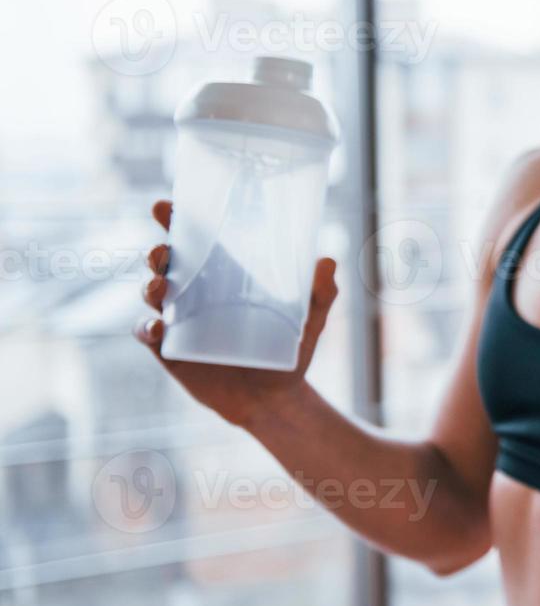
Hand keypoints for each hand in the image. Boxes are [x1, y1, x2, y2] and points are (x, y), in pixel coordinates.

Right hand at [134, 198, 338, 428]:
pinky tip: (156, 327)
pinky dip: (146, 328)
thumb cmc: (289, 350)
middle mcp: (195, 293)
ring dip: (149, 285)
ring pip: (152, 294)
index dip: (174, 220)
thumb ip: (321, 293)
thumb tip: (328, 261)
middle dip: (159, 252)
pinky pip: (148, 335)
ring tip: (160, 285)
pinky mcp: (170, 351)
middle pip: (165, 263)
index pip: (194, 240)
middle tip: (164, 250)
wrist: (276, 400)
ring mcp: (179, 321)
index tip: (164, 205)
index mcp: (223, 276)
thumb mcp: (310, 319)